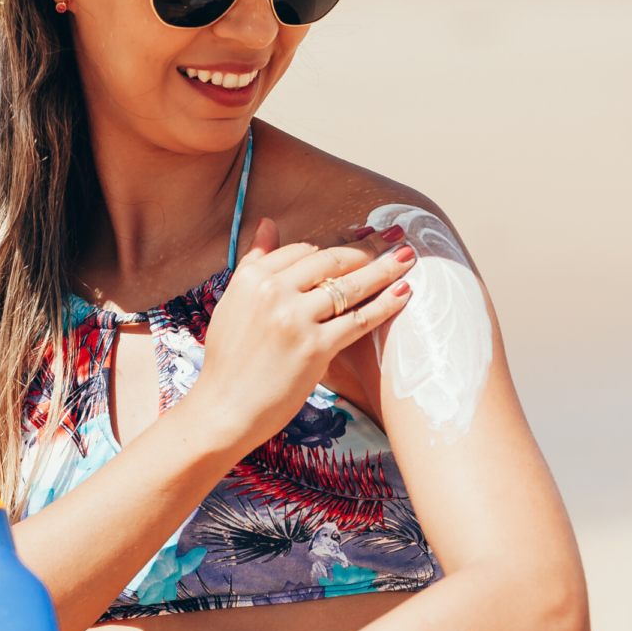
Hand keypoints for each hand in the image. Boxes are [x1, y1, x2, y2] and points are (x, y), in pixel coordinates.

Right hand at [185, 219, 412, 453]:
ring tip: (407, 259)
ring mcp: (295, 319)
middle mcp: (272, 292)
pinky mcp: (314, 348)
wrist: (224, 408)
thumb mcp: (233, 301)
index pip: (304, 249)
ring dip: (384, 270)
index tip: (358, 241)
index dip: (336, 245)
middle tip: (393, 240)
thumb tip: (268, 222)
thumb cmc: (229, 359)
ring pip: (350, 286)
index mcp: (252, 277)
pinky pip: (358, 320)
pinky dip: (385, 306)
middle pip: (331, 260)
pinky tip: (403, 294)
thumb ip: (254, 261)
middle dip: (367, 248)